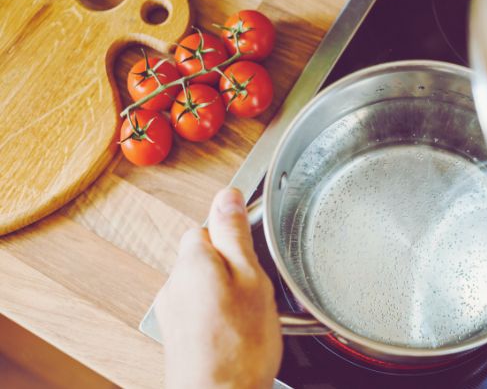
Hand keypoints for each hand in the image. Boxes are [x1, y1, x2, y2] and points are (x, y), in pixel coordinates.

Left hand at [155, 188, 281, 388]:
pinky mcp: (176, 334)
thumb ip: (235, 234)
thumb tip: (227, 195)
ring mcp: (172, 310)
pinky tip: (236, 333)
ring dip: (225, 292)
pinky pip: (200, 308)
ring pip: (204, 283)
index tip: (254, 253)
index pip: (209, 224)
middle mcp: (174, 282)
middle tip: (257, 290)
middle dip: (232, 266)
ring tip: (248, 316)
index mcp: (192, 260)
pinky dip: (217, 314)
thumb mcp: (251, 279)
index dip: (236, 237)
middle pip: (206, 254)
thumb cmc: (239, 348)